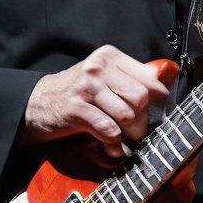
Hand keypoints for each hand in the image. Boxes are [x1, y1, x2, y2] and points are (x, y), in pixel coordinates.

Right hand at [19, 45, 170, 157]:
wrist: (37, 103)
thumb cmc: (78, 93)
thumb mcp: (104, 77)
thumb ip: (132, 78)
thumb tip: (165, 81)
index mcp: (110, 56)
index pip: (150, 79)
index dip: (158, 102)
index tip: (155, 115)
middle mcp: (98, 67)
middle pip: (141, 98)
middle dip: (143, 121)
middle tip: (135, 131)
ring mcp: (86, 87)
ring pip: (127, 115)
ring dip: (129, 135)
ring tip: (123, 139)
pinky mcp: (76, 108)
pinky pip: (108, 130)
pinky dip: (113, 144)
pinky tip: (109, 146)